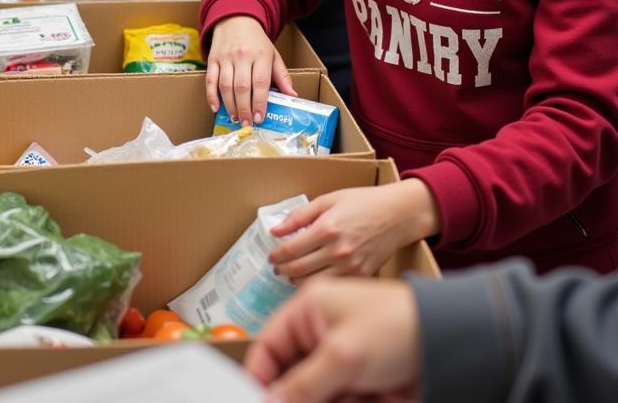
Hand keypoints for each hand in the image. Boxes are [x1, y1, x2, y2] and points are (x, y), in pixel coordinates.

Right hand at [206, 15, 294, 123]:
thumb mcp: (273, 55)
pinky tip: (216, 108)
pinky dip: (211, 95)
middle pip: (241, 86)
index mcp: (261, 55)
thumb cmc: (256, 42)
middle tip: (246, 124)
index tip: (260, 117)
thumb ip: (282, 76)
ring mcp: (225, 57)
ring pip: (225, 85)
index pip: (261, 82)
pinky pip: (210, 79)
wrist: (235, 19)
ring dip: (229, 105)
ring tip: (235, 118)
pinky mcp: (212, 58)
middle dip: (244, 108)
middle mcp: (242, 56)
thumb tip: (292, 96)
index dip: (259, 102)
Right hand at [244, 278, 420, 402]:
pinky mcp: (361, 384)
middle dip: (290, 395)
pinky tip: (356, 400)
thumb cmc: (398, 326)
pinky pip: (336, 400)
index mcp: (309, 311)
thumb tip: (270, 401)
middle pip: (290, 375)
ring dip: (314, 401)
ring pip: (313, 393)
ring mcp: (342, 360)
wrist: (452, 342)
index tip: (253, 400)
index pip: (269, 345)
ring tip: (343, 397)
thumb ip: (303, 385)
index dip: (259, 375)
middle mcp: (321, 334)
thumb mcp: (343, 356)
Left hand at [268, 180, 439, 279]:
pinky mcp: (362, 276)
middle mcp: (338, 251)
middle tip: (276, 268)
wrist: (397, 215)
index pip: (291, 249)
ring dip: (297, 281)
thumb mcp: (328, 199)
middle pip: (299, 269)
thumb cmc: (363, 202)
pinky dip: (320, 285)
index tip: (271, 256)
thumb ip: (299, 215)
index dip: (276, 255)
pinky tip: (313, 278)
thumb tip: (275, 230)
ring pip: (314, 283)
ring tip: (290, 274)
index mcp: (327, 229)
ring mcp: (351, 267)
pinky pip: (334, 286)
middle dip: (283, 270)